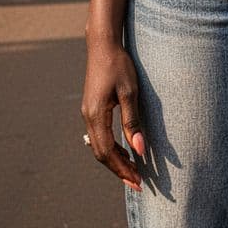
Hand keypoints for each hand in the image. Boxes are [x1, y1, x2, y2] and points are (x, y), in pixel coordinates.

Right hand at [81, 41, 145, 190]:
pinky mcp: (91, 108)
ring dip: (114, 160)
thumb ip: (133, 121)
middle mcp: (87, 117)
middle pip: (101, 153)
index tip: (137, 181)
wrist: (103, 44)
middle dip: (118, 169)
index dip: (122, 169)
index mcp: (96, 115)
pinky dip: (111, 147)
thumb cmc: (119, 65)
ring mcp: (87, 112)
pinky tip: (124, 150)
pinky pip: (99, 135)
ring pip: (98, 145)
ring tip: (132, 170)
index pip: (108, 152)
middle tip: (137, 183)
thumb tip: (140, 150)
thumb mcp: (129, 92)